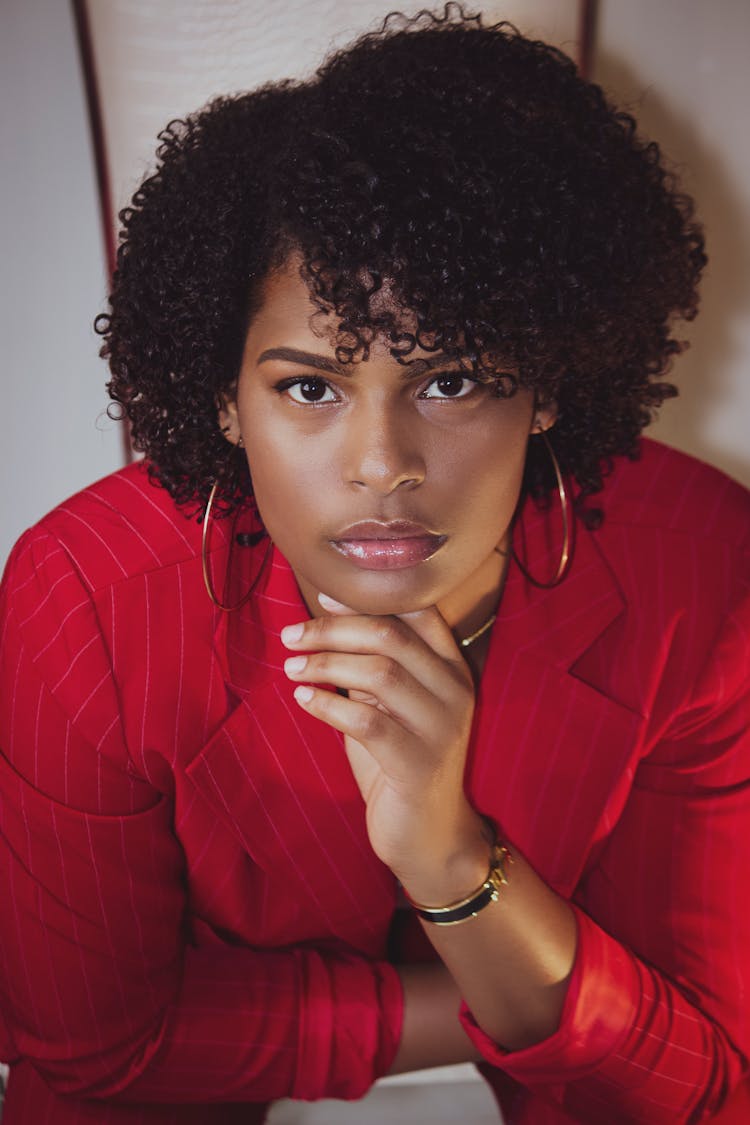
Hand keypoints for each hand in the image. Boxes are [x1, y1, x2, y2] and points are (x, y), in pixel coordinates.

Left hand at [282, 595, 487, 898]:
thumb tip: (326, 618)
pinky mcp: (419, 764)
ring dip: (326, 664)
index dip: (365, 601)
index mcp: (452, 668)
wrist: (430, 835)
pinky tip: (303, 699)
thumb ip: (374, 665)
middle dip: (333, 630)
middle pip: (389, 636)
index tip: (321, 597)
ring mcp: (441, 728)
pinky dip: (329, 705)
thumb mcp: (391, 704)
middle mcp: (455, 691)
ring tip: (291, 667)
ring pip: (379, 673)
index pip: (416, 613)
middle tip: (291, 636)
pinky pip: (368, 722)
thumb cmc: (401, 760)